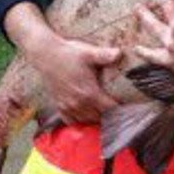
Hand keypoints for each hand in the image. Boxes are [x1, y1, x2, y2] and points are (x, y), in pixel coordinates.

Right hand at [4, 1, 119, 122]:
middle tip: (119, 112)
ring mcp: (68, 106)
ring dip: (96, 119)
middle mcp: (79, 104)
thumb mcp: (88, 53)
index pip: (110, 109)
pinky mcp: (59, 106)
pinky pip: (71, 121)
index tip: (128, 109)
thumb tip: (121, 53)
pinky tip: (85, 115)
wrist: (45, 54)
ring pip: (86, 121)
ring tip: (104, 115)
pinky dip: (80, 120)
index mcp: (89, 93)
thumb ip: (105, 55)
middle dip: (110, 116)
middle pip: (99, 118)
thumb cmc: (68, 53)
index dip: (120, 110)